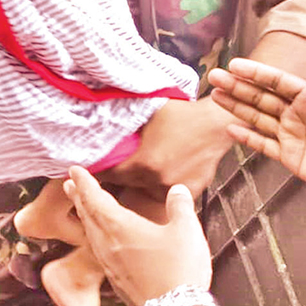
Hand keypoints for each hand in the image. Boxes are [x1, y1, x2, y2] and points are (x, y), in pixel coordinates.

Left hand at [64, 167, 211, 305]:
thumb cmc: (179, 270)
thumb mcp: (186, 230)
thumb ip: (179, 205)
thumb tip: (176, 190)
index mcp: (119, 227)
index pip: (95, 198)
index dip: (84, 182)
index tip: (73, 169)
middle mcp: (108, 244)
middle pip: (88, 216)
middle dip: (79, 198)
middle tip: (69, 185)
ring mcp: (110, 264)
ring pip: (91, 234)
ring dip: (85, 217)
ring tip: (83, 208)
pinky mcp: (117, 280)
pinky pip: (99, 252)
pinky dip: (96, 237)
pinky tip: (103, 242)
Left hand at [105, 97, 232, 199]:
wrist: (215, 122)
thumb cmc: (181, 114)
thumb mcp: (146, 114)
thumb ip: (123, 127)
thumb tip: (98, 127)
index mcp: (145, 163)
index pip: (110, 175)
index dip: (99, 172)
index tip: (90, 170)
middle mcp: (158, 179)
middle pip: (128, 185)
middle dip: (119, 178)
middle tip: (113, 169)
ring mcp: (176, 187)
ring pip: (148, 190)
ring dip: (142, 183)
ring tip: (142, 169)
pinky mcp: (191, 191)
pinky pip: (169, 191)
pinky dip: (163, 184)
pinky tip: (163, 171)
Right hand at [209, 59, 305, 186]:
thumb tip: (305, 70)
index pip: (278, 81)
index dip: (256, 72)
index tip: (235, 65)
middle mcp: (299, 114)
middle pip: (263, 97)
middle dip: (238, 86)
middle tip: (215, 77)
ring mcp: (292, 135)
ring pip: (259, 118)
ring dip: (236, 107)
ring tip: (215, 96)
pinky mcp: (290, 157)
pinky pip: (264, 145)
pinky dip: (246, 138)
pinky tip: (231, 128)